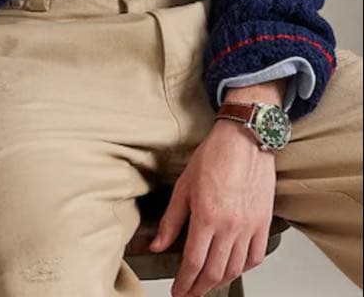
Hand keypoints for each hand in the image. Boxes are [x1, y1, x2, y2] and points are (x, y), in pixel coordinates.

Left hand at [149, 119, 276, 296]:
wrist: (244, 139)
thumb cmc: (214, 156)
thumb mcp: (183, 186)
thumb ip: (171, 220)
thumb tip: (157, 245)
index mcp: (206, 217)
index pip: (193, 263)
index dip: (183, 283)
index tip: (177, 292)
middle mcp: (230, 226)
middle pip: (214, 272)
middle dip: (199, 289)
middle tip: (189, 293)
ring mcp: (249, 226)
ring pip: (235, 269)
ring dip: (219, 282)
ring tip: (207, 284)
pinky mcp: (263, 222)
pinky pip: (255, 256)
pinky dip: (243, 268)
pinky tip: (233, 268)